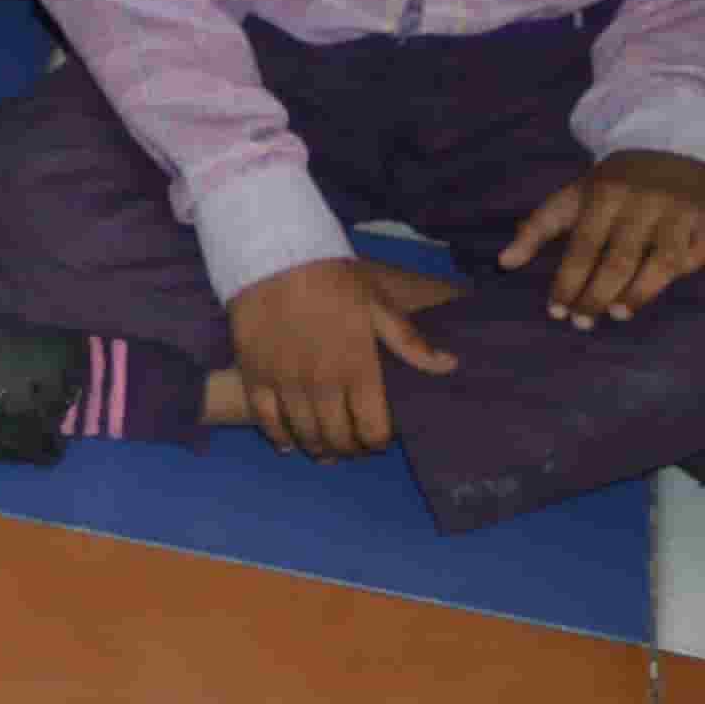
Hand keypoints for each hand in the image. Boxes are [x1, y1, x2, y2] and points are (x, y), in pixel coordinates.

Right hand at [224, 253, 463, 458]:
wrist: (273, 254)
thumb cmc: (332, 279)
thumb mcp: (378, 304)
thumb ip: (409, 341)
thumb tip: (449, 366)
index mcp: (357, 369)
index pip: (373, 429)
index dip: (378, 442)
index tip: (378, 438)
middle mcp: (322, 384)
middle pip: (338, 438)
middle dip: (349, 450)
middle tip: (352, 446)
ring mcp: (285, 383)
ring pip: (304, 434)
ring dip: (318, 448)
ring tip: (325, 449)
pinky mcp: (255, 375)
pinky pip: (266, 420)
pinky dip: (279, 437)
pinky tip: (288, 442)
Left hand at [496, 149, 704, 321]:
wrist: (664, 148)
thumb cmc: (611, 185)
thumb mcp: (572, 197)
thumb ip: (537, 229)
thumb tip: (503, 263)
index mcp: (605, 195)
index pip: (583, 247)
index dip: (568, 282)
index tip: (556, 311)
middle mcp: (643, 204)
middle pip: (620, 259)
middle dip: (598, 295)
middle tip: (582, 323)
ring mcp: (679, 213)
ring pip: (663, 262)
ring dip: (641, 293)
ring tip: (618, 314)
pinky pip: (698, 255)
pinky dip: (682, 274)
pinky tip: (659, 288)